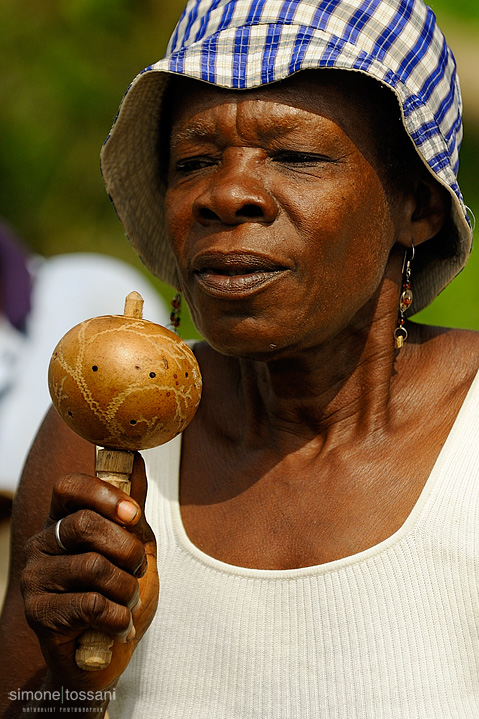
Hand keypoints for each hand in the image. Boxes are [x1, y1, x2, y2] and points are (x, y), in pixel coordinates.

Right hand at [21, 452, 157, 691]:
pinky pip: (93, 605)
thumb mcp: (134, 545)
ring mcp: (35, 579)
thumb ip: (132, 507)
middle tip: (138, 568)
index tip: (133, 514)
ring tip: (129, 601)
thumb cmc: (118, 593)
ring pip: (93, 567)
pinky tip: (120, 625)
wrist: (105, 654)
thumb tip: (136, 459)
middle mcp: (42, 544)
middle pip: (85, 525)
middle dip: (127, 548)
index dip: (103, 494)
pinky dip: (121, 617)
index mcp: (62, 520)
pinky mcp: (38, 615)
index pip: (68, 486)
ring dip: (127, 588)